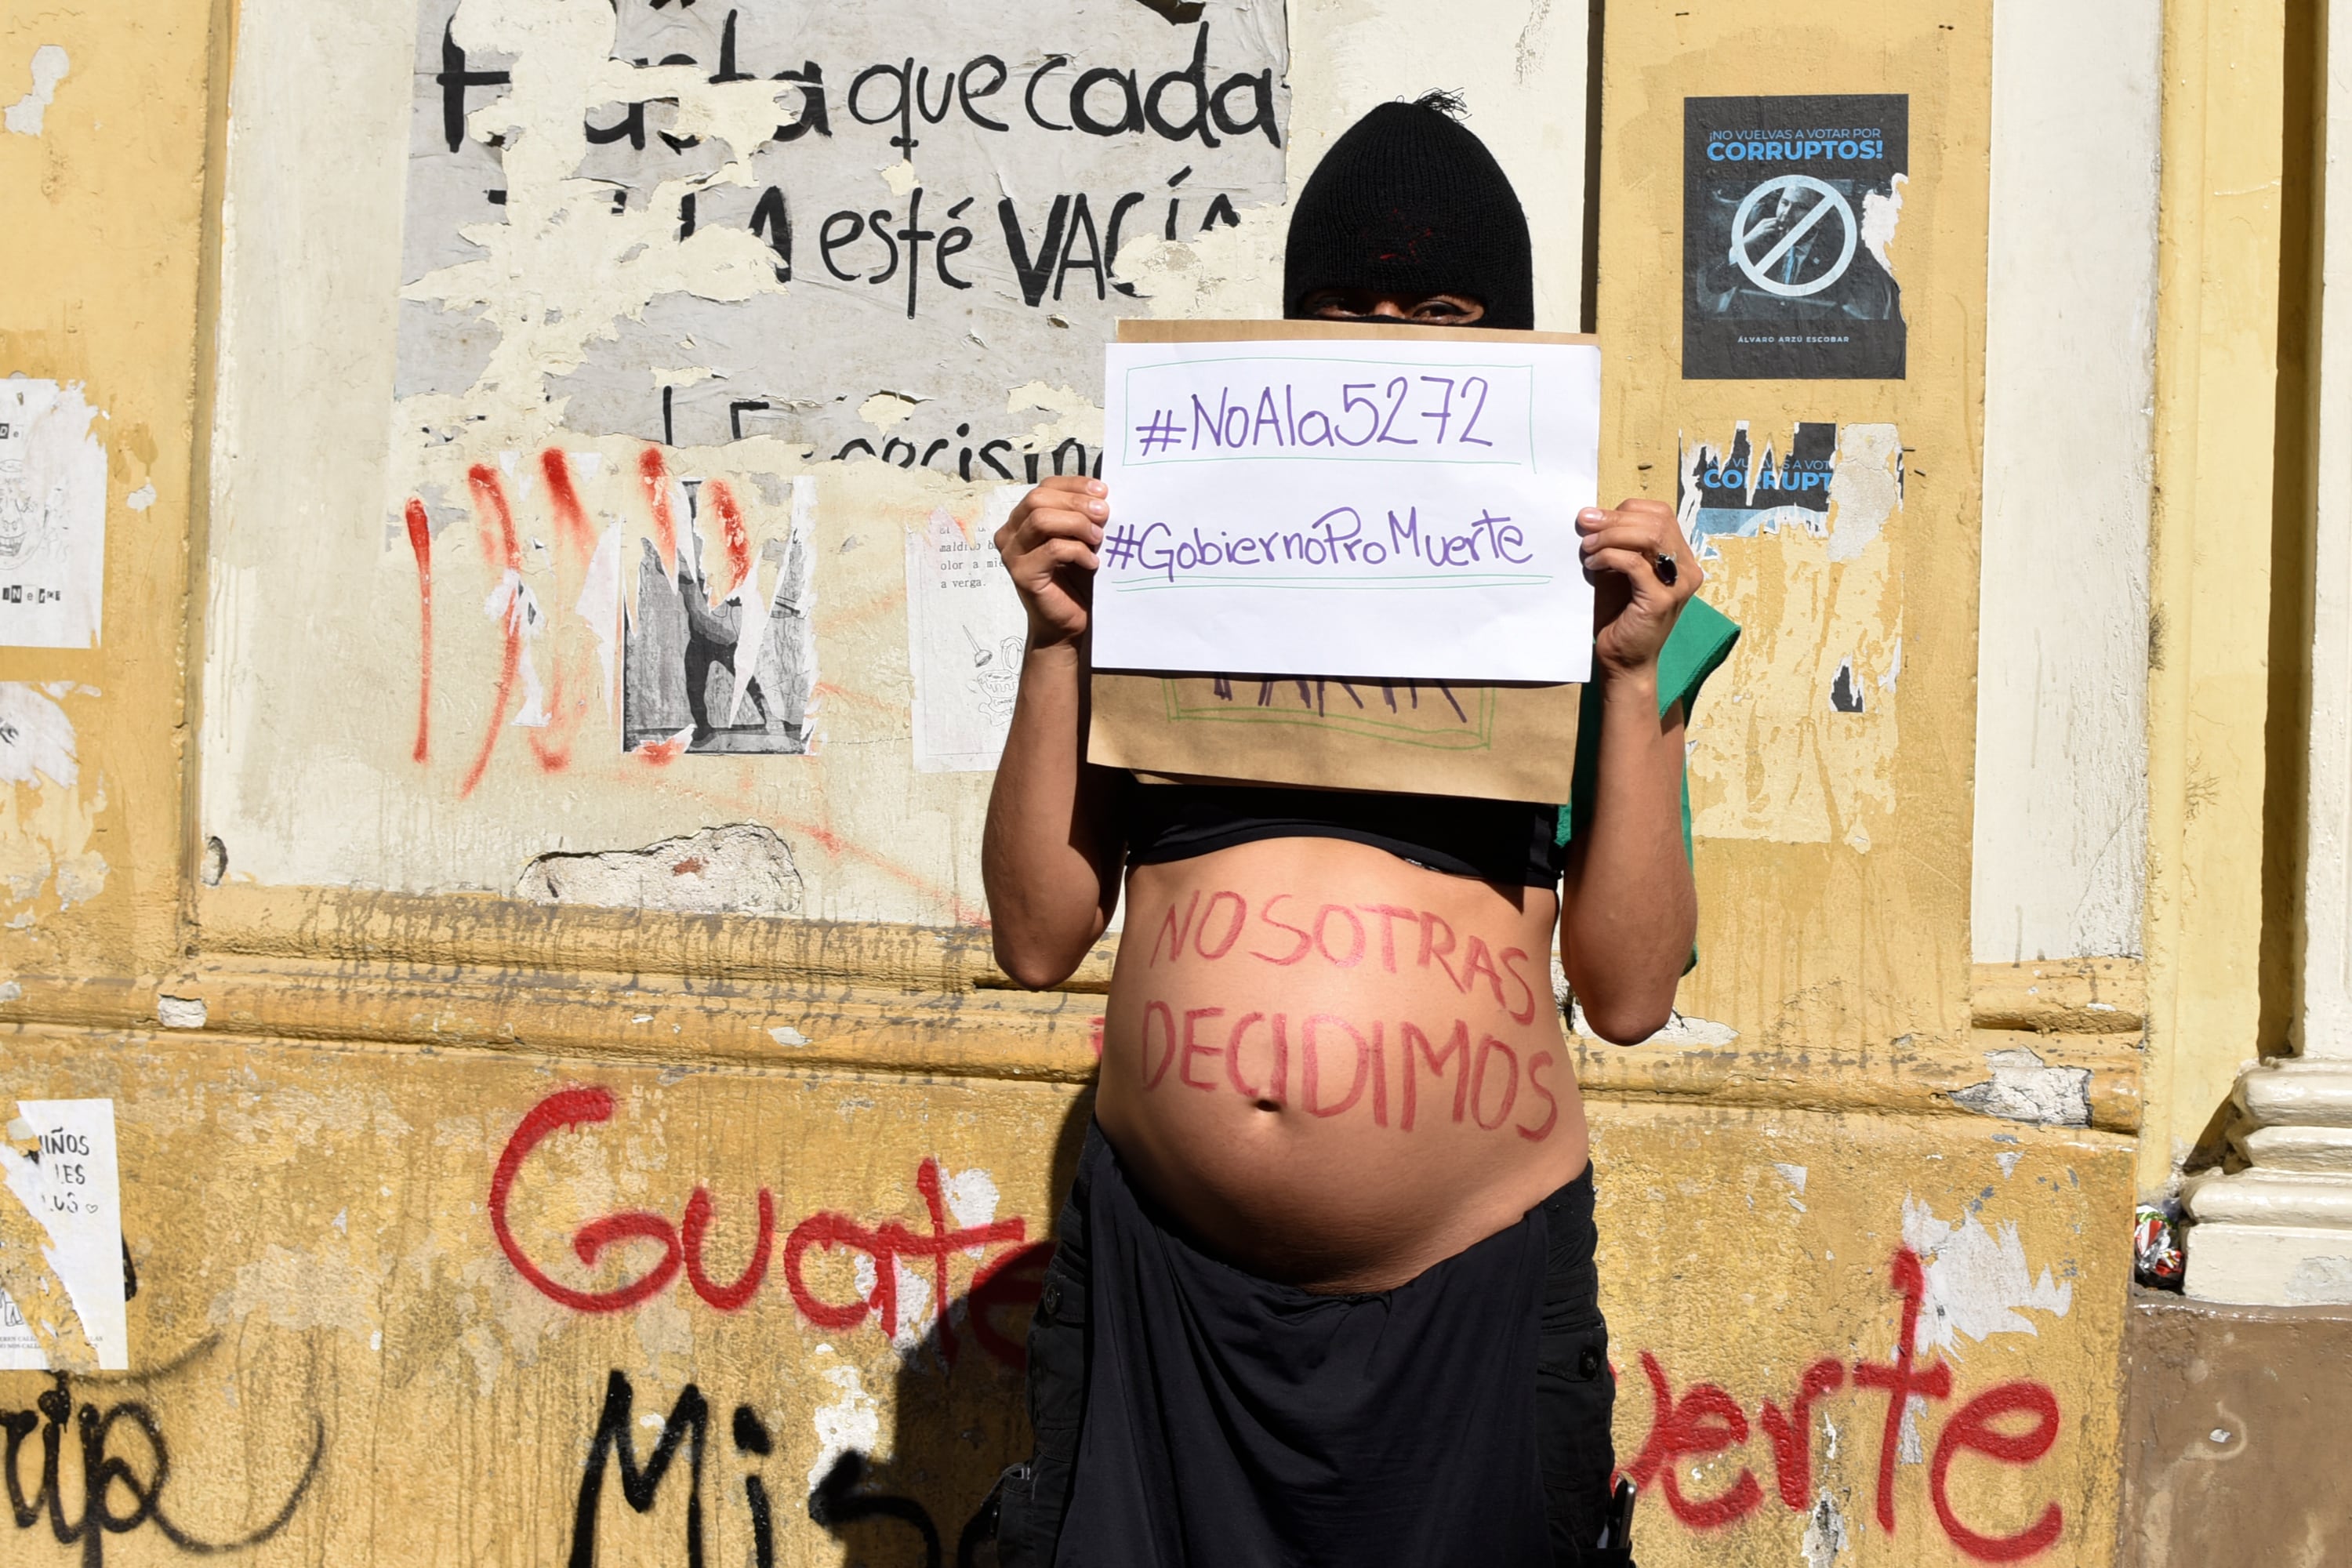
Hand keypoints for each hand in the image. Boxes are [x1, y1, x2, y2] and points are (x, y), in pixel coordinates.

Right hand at [994, 477, 1105, 647]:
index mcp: (1022, 519)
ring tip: (1098, 539)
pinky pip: (1052, 549)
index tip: (1103, 492)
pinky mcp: (1022, 574)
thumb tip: (1103, 494)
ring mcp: (1012, 554)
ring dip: (1077, 524)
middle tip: (1104, 514)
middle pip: (1038, 499)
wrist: (1067, 624)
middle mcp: (1010, 534)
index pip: (1044, 487)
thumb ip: (1083, 516)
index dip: (1074, 485)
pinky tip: (1093, 563)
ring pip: (1041, 520)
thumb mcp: (1080, 539)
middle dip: (1076, 502)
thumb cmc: (1075, 580)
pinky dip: (1078, 552)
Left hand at [1577, 497, 1698, 679]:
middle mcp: (1686, 568)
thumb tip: (1589, 517)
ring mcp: (1678, 583)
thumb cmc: (1619, 615)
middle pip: (1655, 521)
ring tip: (1588, 547)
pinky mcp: (1661, 599)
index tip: (1594, 518)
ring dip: (1611, 536)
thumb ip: (1614, 543)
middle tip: (1585, 526)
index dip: (1626, 510)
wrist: (1624, 660)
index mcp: (1680, 556)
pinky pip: (1634, 563)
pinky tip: (1592, 565)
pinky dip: (1609, 557)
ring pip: (1649, 537)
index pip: (1660, 513)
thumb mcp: (1618, 570)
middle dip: (1614, 519)